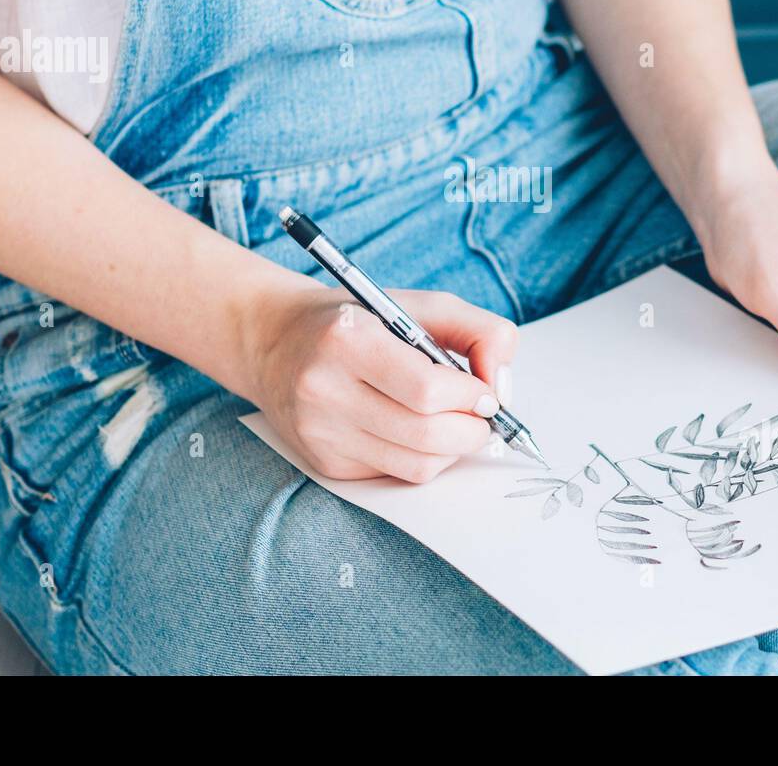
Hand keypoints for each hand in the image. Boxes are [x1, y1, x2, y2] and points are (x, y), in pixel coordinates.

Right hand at [241, 280, 518, 481]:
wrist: (275, 341)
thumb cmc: (359, 319)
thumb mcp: (420, 304)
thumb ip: (478, 331)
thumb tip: (502, 388)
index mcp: (346, 339)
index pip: (428, 390)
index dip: (472, 396)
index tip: (485, 392)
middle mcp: (324, 390)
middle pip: (426, 434)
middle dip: (472, 429)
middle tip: (482, 414)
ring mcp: (321, 433)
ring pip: (417, 465)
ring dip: (453, 448)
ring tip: (456, 422)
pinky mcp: (325, 463)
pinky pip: (396, 474)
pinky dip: (423, 457)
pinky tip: (418, 430)